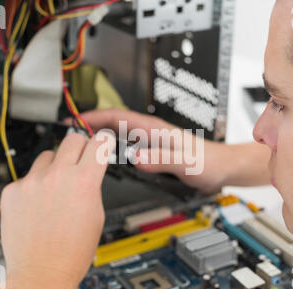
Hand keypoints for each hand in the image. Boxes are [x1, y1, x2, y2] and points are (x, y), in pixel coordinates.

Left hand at [0, 132, 114, 288]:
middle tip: (79, 161)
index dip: (103, 141)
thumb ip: (92, 186)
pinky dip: (34, 186)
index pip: (99, 142)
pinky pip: (27, 176)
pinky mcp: (12, 190)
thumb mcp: (96, 215)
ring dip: (54, 166)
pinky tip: (37, 205)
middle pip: (72, 139)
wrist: (41, 272)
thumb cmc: (70, 252)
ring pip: (47, 156)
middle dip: (80, 147)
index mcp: (83, 182)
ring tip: (55, 189)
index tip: (101, 142)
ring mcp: (32, 182)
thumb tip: (88, 171)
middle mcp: (57, 176)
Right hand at [80, 109, 227, 193]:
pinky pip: (126, 147)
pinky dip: (112, 149)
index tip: (75, 121)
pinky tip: (107, 159)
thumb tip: (135, 158)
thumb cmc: (208, 162)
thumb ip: (160, 159)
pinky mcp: (153, 152)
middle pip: (113, 124)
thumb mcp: (184, 162)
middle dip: (90, 126)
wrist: (222, 168)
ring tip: (81, 146)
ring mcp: (150, 142)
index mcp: (154, 129)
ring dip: (99, 137)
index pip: (117, 117)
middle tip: (70, 135)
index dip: (94, 117)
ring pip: (118, 135)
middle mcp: (150, 133)